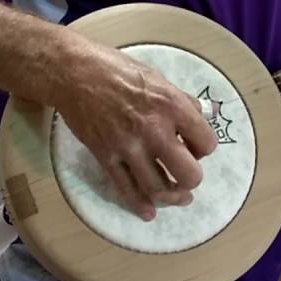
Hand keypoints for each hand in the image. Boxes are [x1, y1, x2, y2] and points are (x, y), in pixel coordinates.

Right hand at [53, 37, 217, 220]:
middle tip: (187, 175)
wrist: (73, 73)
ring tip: (178, 198)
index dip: (204, 148)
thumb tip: (201, 117)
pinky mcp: (106, 157)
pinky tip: (148, 212)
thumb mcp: (157, 77)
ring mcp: (128, 146)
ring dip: (172, 198)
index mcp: (171, 105)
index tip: (195, 146)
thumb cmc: (116, 69)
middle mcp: (154, 129)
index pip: (206, 142)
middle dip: (192, 180)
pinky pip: (126, 189)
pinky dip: (140, 205)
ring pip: (158, 188)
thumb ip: (181, 101)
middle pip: (188, 174)